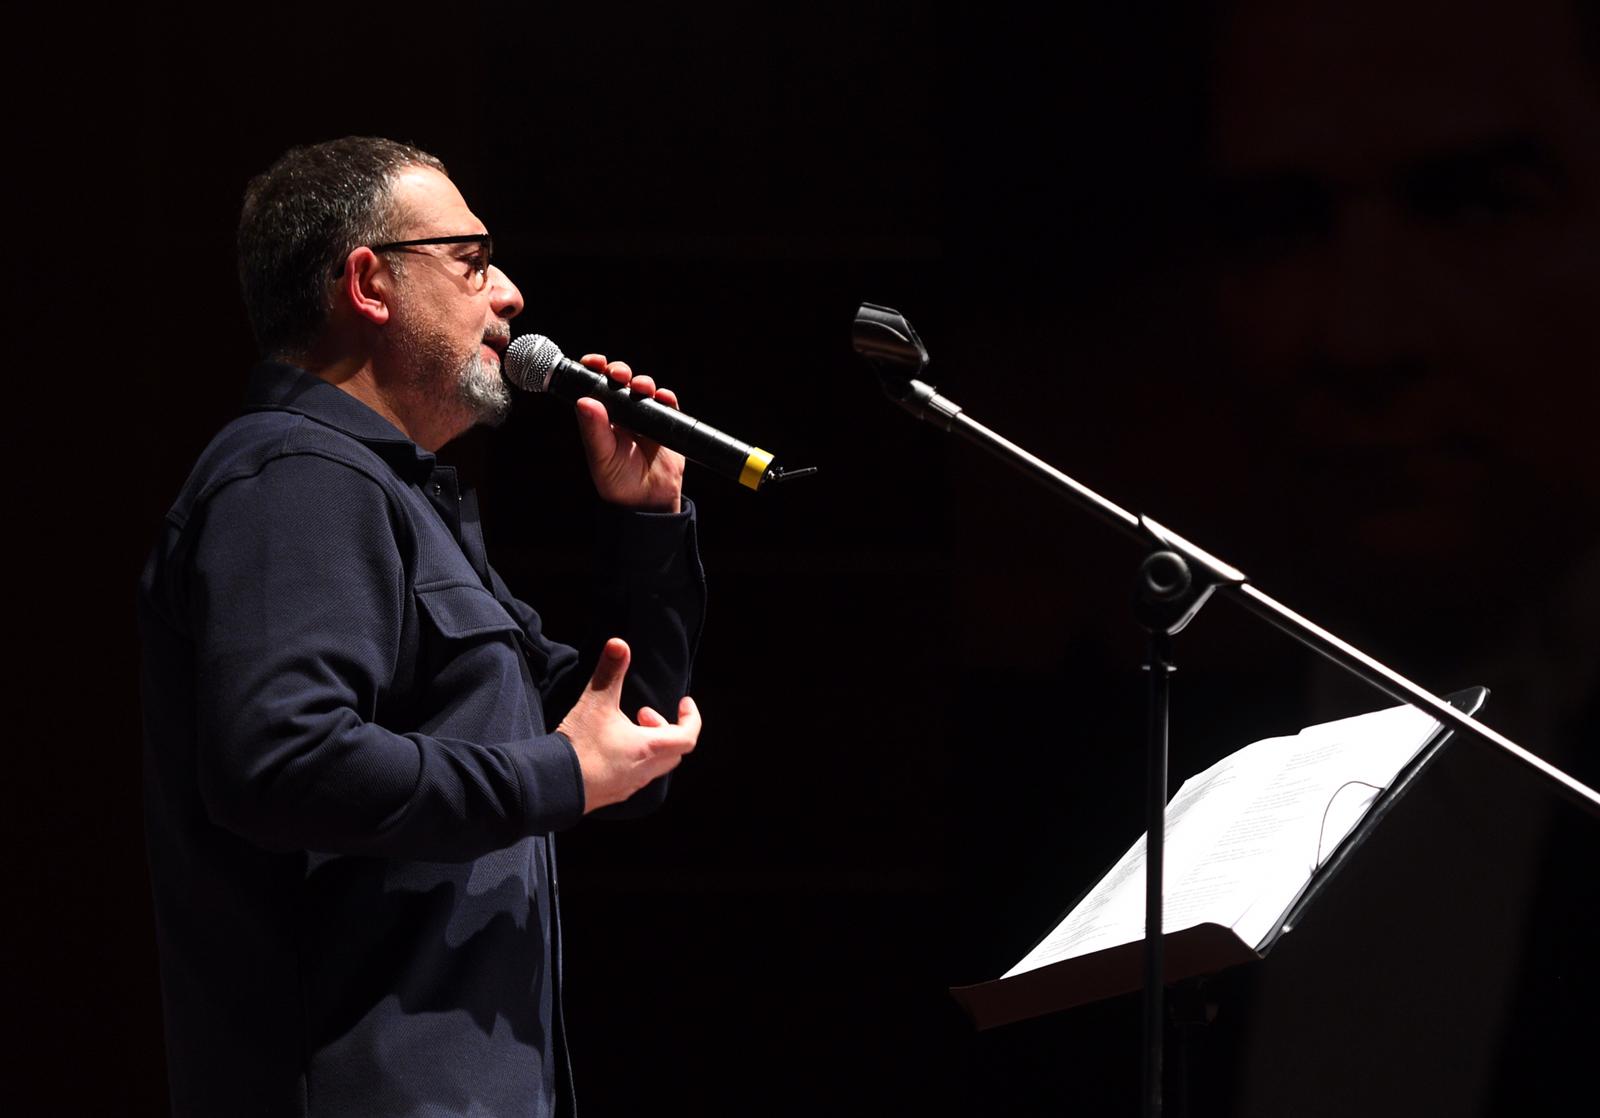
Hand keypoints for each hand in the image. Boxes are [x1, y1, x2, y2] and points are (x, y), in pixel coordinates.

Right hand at [556, 637, 701, 812]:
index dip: (692, 718)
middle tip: (643, 713)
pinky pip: (636, 776)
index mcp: (649, 749)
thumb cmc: (579, 744)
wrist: (552, 785)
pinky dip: (635, 759)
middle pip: (674, 751)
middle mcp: (645, 771)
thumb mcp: (595, 703)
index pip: (688, 736)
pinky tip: (611, 749)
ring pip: (655, 765)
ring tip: (625, 728)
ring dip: (649, 744)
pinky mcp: (614, 794)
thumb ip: (609, 672)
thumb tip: (618, 643)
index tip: (685, 703)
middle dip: (665, 729)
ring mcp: (630, 786)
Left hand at [574, 354, 685, 511]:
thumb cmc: (618, 482)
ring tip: (642, 388)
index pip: (593, 386)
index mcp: (599, 418)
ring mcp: (643, 417)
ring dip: (643, 382)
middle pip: (618, 380)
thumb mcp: (601, 456)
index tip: (594, 362)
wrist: (649, 501)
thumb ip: (593, 430)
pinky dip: (666, 396)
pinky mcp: (665, 423)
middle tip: (619, 373)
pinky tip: (663, 398)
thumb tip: (583, 400)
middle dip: (619, 371)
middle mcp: (619, 413)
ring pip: (642, 387)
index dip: (593, 370)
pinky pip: (667, 403)